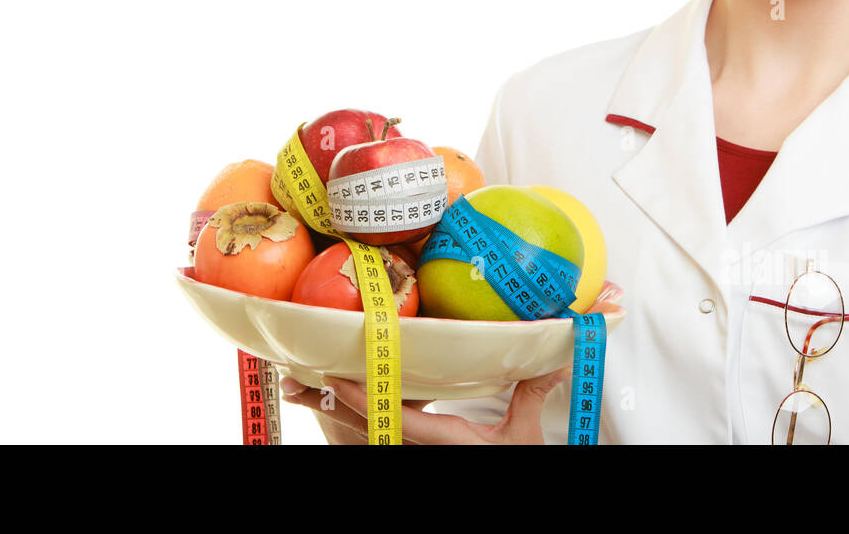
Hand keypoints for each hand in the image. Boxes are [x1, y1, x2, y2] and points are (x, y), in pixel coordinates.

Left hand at [281, 366, 571, 444]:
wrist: (509, 490)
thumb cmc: (512, 464)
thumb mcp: (523, 434)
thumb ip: (531, 392)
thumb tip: (553, 358)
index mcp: (442, 443)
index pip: (393, 419)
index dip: (362, 399)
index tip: (335, 377)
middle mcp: (421, 452)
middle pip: (364, 427)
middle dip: (329, 404)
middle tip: (295, 383)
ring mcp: (413, 454)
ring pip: (363, 434)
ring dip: (334, 413)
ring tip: (300, 389)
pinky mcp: (415, 452)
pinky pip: (377, 437)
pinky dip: (353, 420)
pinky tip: (337, 405)